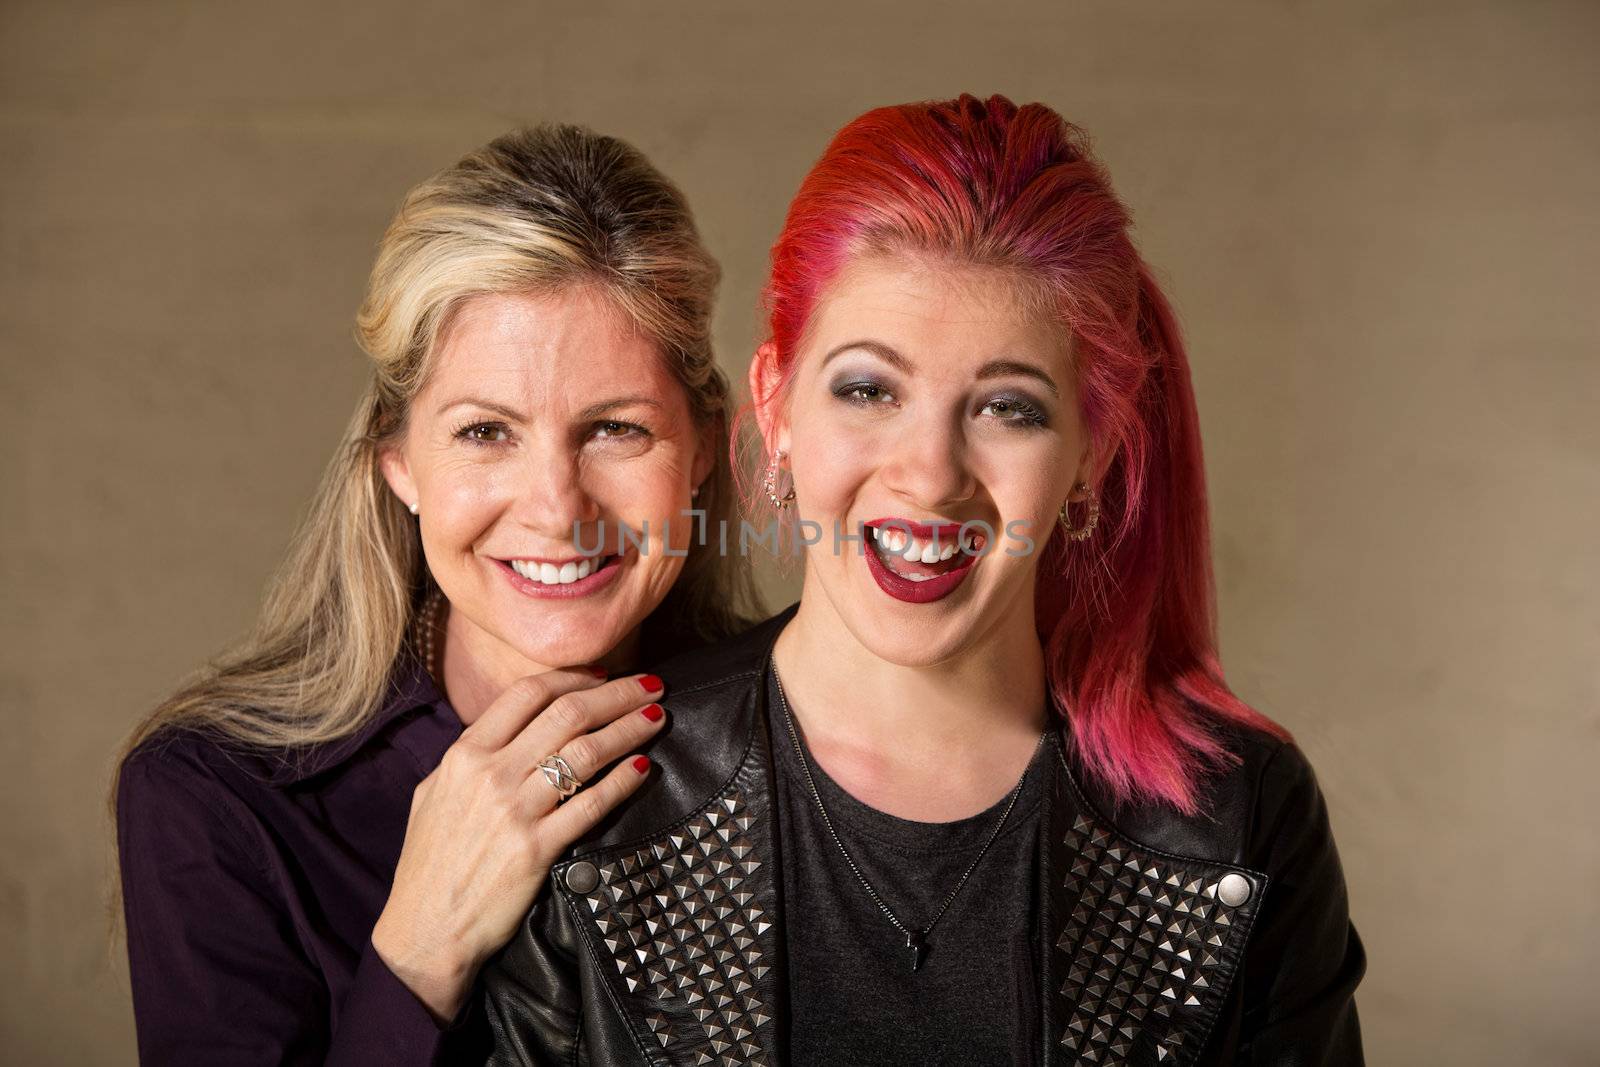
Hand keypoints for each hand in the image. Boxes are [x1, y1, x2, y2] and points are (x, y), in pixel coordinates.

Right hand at [371, 668, 665, 1022]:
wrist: (426, 931)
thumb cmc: (429, 864)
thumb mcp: (433, 794)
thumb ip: (470, 756)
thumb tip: (508, 728)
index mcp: (464, 754)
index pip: (528, 694)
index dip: (573, 677)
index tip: (604, 673)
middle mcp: (490, 775)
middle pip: (567, 714)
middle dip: (617, 694)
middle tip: (650, 685)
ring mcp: (515, 811)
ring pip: (586, 753)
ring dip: (629, 729)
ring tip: (655, 718)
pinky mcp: (537, 849)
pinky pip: (592, 805)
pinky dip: (623, 781)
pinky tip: (643, 767)